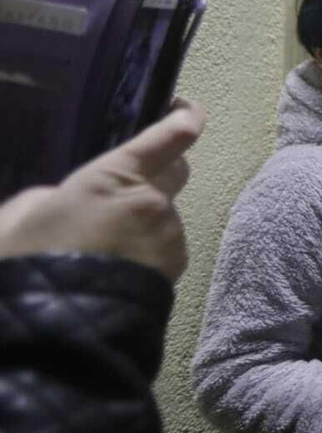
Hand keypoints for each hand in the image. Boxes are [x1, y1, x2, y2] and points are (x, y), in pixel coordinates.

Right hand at [0, 100, 204, 281]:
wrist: (61, 322)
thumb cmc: (33, 259)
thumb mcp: (21, 215)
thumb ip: (51, 197)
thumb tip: (64, 201)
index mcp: (117, 175)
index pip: (172, 136)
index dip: (187, 117)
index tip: (188, 110)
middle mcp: (153, 199)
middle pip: (176, 171)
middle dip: (161, 171)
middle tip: (128, 188)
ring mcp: (169, 234)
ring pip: (163, 216)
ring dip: (142, 223)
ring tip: (103, 250)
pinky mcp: (176, 266)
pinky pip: (163, 248)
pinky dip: (146, 252)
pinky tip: (116, 270)